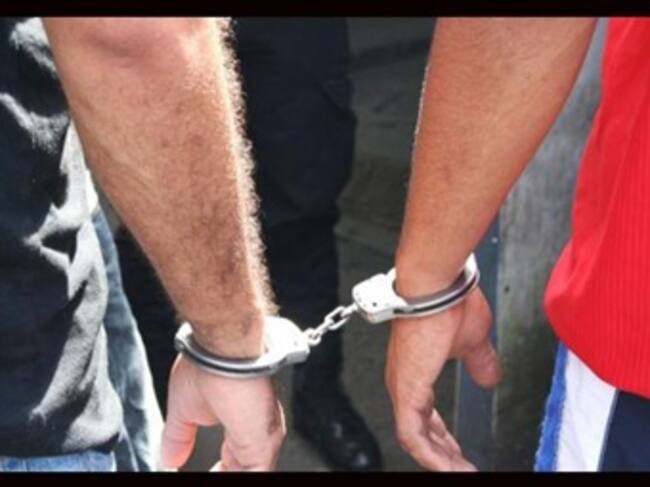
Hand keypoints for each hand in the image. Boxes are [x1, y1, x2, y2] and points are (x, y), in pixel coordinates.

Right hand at [161, 355, 285, 470]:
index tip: (206, 471)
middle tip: (207, 475)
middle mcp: (259, 429)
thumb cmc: (208, 362)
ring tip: (206, 476)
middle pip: (243, 466)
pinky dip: (233, 479)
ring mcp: (264, 439)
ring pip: (249, 472)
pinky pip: (251, 476)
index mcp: (243, 420)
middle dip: (223, 473)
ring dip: (225, 475)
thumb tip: (170, 458)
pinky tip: (211, 476)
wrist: (222, 349)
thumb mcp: (184, 408)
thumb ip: (179, 437)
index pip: (235, 458)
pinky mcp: (263, 447)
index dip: (220, 469)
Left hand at [385, 288, 501, 470]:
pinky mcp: (405, 390)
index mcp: (417, 370)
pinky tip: (447, 467)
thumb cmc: (449, 303)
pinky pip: (412, 436)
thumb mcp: (472, 341)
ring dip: (439, 459)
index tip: (457, 450)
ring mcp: (402, 386)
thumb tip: (489, 376)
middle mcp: (404, 380)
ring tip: (460, 473)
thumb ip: (479, 362)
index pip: (425, 414)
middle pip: (420, 430)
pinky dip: (430, 455)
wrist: (437, 287)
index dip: (441, 436)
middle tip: (462, 468)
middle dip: (443, 453)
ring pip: (415, 438)